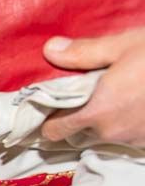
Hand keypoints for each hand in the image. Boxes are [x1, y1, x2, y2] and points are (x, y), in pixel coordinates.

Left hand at [42, 27, 144, 145]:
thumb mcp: (124, 45)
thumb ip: (84, 53)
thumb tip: (50, 50)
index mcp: (96, 112)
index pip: (55, 130)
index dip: (49, 121)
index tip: (49, 109)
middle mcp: (111, 132)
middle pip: (78, 134)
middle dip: (76, 119)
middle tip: (84, 97)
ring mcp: (133, 139)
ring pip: (104, 136)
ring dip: (104, 122)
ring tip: (115, 97)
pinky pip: (128, 137)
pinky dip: (127, 124)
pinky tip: (136, 104)